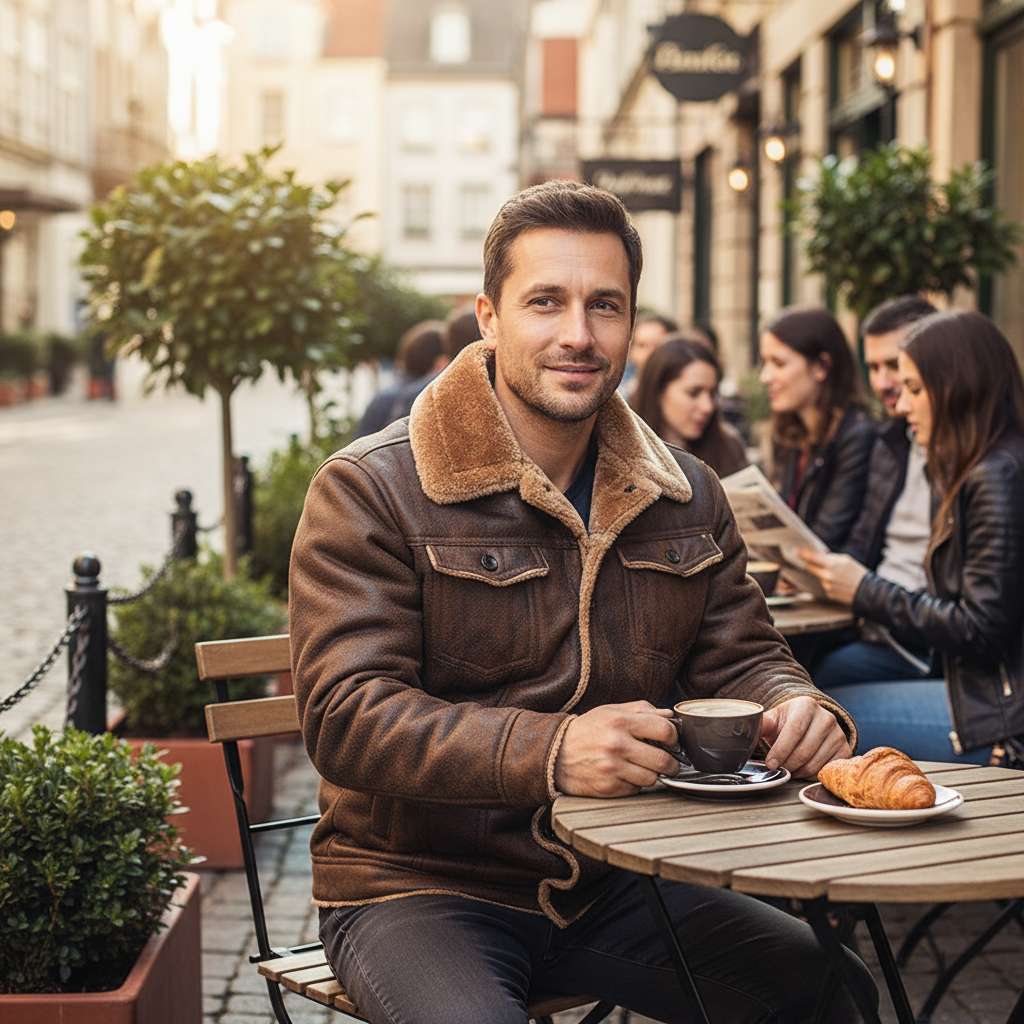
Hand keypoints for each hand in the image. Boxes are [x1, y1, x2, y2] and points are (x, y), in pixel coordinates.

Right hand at [554, 701, 678, 797]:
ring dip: (651, 774)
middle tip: (669, 762)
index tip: (671, 741)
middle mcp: (616, 745)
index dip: (673, 736)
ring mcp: (612, 768)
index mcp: (620, 721)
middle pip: (663, 760)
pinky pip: (635, 790)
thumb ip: (641, 710)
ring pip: (651, 779)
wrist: (554, 753)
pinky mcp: (607, 788)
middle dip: (671, 763)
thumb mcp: (610, 711)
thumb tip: (669, 714)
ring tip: (642, 767)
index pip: (664, 730)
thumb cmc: (586, 730)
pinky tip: (624, 775)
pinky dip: (634, 784)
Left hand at [762, 695, 850, 778]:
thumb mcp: (774, 718)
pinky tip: (802, 770)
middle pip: (805, 750)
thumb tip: (745, 724)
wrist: (810, 723)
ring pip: (815, 763)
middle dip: (787, 764)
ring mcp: (839, 734)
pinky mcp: (845, 750)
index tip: (770, 763)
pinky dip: (811, 776)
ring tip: (788, 769)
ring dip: (798, 772)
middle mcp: (827, 718)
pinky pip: (826, 770)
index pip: (794, 731)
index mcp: (806, 705)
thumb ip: (761, 723)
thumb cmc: (788, 722)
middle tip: (778, 770)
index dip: (781, 750)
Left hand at [797, 549, 868, 604]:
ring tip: (837, 575)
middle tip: (807, 561)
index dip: (803, 554)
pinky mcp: (828, 594)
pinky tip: (839, 583)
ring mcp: (827, 586)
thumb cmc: (858, 573)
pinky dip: (828, 583)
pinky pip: (824, 586)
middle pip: (810, 568)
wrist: (867, 591)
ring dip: (822, 574)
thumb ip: (831, 558)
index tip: (796, 551)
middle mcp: (827, 576)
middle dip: (808, 564)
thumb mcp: (846, 560)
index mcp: (831, 565)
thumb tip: (820, 555)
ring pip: (818, 577)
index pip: (812, 558)